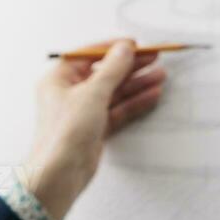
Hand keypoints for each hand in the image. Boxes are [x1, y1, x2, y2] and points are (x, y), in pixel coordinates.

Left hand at [20, 39, 165, 219]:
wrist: (60, 174)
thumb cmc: (66, 131)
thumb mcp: (92, 93)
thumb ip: (112, 69)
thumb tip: (125, 48)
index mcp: (58, 79)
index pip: (88, 56)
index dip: (111, 49)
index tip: (134, 45)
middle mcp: (69, 93)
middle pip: (104, 74)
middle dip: (130, 67)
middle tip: (154, 58)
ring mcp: (83, 112)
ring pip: (114, 93)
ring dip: (136, 84)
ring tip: (160, 76)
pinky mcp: (95, 129)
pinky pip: (117, 111)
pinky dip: (134, 103)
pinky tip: (152, 95)